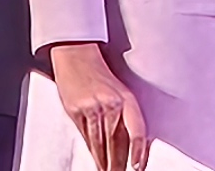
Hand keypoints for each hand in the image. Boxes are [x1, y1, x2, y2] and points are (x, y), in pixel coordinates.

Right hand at [50, 42, 148, 170]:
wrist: (76, 54)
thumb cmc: (100, 74)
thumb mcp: (119, 91)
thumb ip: (125, 115)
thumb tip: (134, 143)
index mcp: (126, 97)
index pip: (136, 129)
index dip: (138, 150)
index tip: (137, 166)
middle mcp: (110, 103)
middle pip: (117, 142)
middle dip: (119, 163)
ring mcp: (92, 108)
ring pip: (101, 143)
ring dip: (105, 163)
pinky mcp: (76, 111)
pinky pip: (86, 138)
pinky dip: (92, 152)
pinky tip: (96, 161)